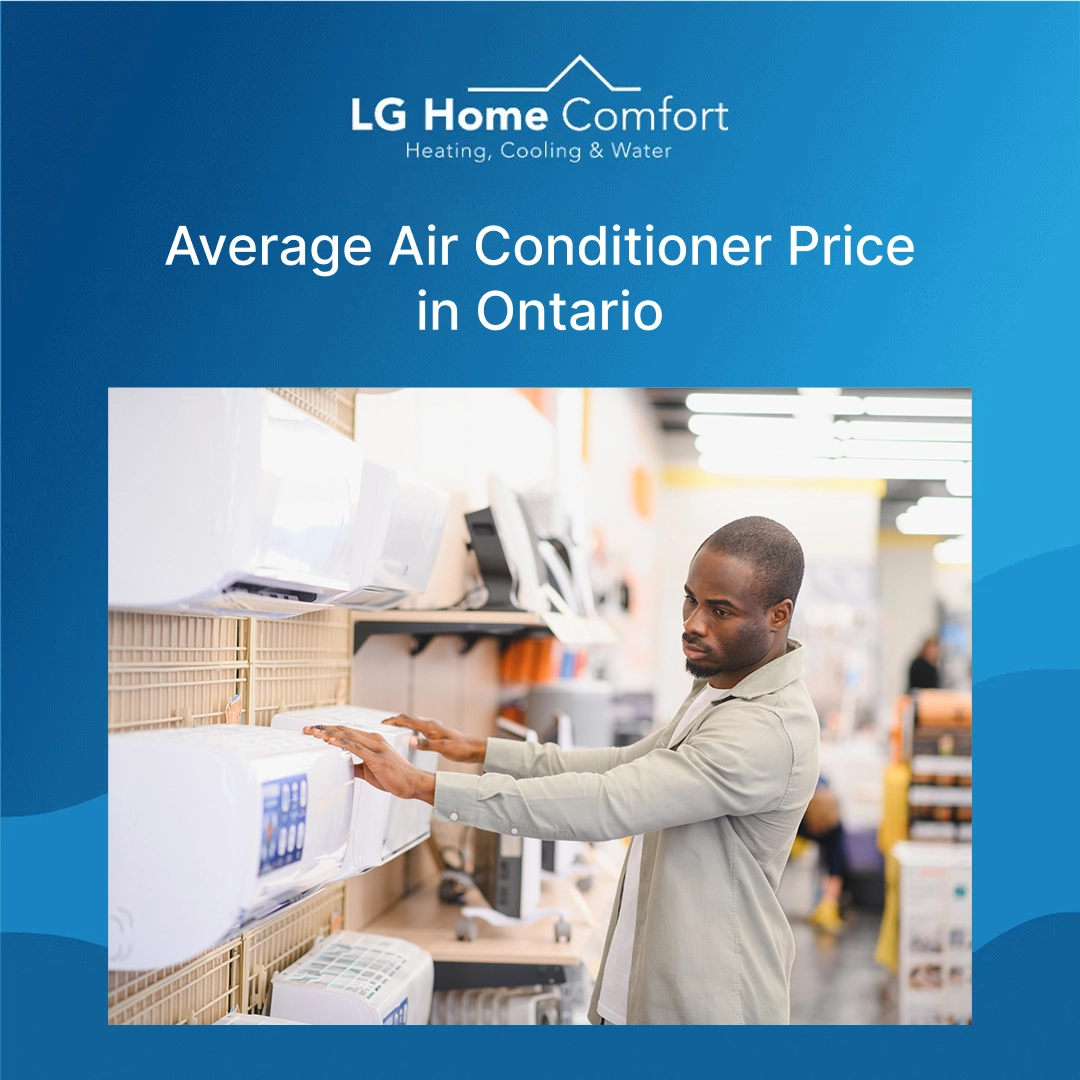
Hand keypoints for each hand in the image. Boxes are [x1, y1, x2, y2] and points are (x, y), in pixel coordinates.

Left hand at [303, 725, 435, 804]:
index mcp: (372, 741)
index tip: (314, 731)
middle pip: (344, 730)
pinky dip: (342, 743)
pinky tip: (331, 741)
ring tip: (314, 733)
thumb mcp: (370, 770)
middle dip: (324, 729)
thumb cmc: (394, 776)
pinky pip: (356, 747)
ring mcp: (376, 747)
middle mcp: (373, 740)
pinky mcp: (377, 757)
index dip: (329, 730)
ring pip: (348, 735)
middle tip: (307, 730)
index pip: (346, 732)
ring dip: (329, 734)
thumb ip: (356, 765)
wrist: (411, 783)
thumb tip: (342, 766)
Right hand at [383, 714, 486, 764]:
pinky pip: (418, 728)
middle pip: (409, 718)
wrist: (474, 748)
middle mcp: (431, 725)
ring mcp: (433, 728)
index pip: (408, 720)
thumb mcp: (443, 748)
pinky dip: (409, 728)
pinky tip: (407, 735)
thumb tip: (410, 740)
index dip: (394, 721)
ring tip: (391, 728)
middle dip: (395, 720)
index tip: (382, 723)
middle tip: (382, 725)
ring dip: (401, 723)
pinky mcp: (435, 733)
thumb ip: (426, 745)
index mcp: (430, 727)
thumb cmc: (461, 748)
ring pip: (413, 722)